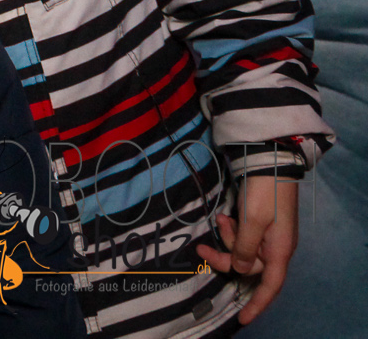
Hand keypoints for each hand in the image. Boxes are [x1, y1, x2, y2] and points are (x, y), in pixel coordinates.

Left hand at [195, 172, 297, 323]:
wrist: (269, 163)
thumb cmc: (263, 193)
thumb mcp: (252, 221)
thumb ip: (244, 248)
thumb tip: (241, 269)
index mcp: (279, 251)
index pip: (269, 286)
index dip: (257, 304)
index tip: (243, 319)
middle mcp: (275, 246)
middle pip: (249, 266)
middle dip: (226, 257)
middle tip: (202, 247)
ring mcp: (268, 234)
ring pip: (242, 250)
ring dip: (228, 238)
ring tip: (222, 219)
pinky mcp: (259, 222)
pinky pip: (242, 235)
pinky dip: (232, 229)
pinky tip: (225, 215)